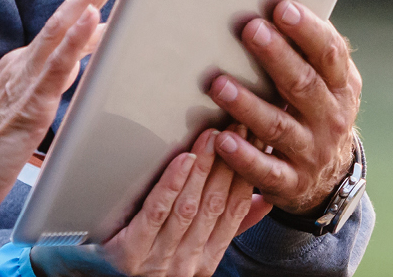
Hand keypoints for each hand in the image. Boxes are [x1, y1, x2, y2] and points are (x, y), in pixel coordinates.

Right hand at [0, 0, 128, 223]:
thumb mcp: (24, 116)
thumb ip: (46, 95)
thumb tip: (75, 79)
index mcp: (21, 69)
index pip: (61, 28)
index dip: (89, 0)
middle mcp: (22, 66)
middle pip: (64, 17)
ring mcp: (24, 82)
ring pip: (63, 29)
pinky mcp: (29, 105)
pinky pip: (56, 65)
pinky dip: (74, 37)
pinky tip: (91, 15)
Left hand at [96, 128, 268, 276]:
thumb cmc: (148, 268)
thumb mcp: (193, 253)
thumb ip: (226, 228)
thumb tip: (262, 201)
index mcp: (206, 260)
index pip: (234, 212)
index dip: (245, 175)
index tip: (254, 145)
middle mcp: (187, 262)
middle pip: (214, 205)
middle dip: (228, 164)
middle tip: (236, 130)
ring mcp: (158, 259)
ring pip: (188, 206)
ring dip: (203, 168)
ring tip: (212, 138)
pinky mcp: (130, 253)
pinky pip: (156, 213)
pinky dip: (171, 184)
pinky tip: (182, 160)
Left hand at [206, 0, 361, 212]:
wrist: (329, 177)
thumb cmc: (316, 110)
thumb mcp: (327, 83)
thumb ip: (310, 51)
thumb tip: (279, 0)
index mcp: (342, 87)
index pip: (329, 55)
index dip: (308, 31)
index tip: (282, 8)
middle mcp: (331, 119)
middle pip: (303, 85)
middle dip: (277, 57)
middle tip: (250, 29)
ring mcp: (311, 152)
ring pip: (278, 127)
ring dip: (248, 105)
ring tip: (218, 84)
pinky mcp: (290, 182)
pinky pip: (265, 170)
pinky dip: (243, 156)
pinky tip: (221, 139)